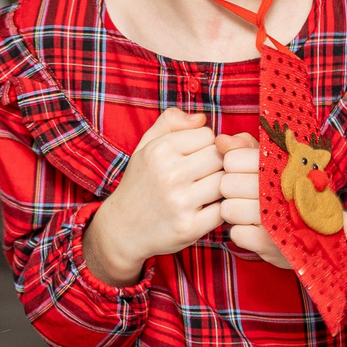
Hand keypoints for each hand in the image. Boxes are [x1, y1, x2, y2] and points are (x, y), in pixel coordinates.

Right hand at [85, 110, 223, 284]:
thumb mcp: (146, 146)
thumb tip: (202, 117)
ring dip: (221, 187)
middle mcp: (169, 174)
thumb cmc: (140, 183)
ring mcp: (180, 202)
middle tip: (202, 176)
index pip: (208, 135)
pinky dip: (220, 209)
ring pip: (226, 182)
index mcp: (159, 150)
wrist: (121, 230)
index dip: (205, 145)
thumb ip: (171, 121)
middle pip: (220, 157)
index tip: (194, 157)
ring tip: (205, 191)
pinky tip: (206, 209)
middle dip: (216, 165)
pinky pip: (224, 209)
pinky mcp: (190, 227)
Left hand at [217, 138, 346, 286]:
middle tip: (249, 193)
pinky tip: (257, 229)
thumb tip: (220, 141)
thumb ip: (246, 148)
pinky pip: (234, 233)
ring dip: (236, 211)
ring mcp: (271, 219)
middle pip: (226, 184)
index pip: (231, 159)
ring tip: (252, 211)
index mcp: (278, 166)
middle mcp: (275, 191)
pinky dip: (243, 232)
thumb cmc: (297, 192)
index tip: (246, 171)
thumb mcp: (277, 162)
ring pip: (227, 209)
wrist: (330, 233)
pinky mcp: (266, 244)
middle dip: (233, 189)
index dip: (233, 166)